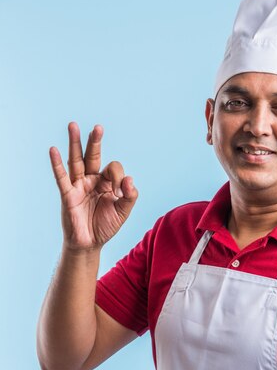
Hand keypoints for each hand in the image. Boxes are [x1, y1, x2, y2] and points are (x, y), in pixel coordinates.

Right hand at [50, 122, 137, 250]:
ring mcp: (78, 186)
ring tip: (73, 125)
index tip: (120, 191)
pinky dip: (57, 164)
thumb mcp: (123, 212)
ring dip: (75, 144)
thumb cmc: (105, 226)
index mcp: (107, 182)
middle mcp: (92, 180)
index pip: (113, 168)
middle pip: (93, 156)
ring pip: (76, 161)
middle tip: (98, 127)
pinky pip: (62, 178)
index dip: (119, 177)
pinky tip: (53, 150)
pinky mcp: (68, 195)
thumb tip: (130, 179)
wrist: (89, 244)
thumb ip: (130, 196)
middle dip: (95, 142)